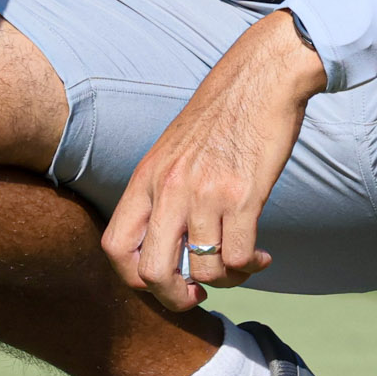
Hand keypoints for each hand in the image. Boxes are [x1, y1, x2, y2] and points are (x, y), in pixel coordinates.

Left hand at [101, 12, 324, 310]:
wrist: (260, 78)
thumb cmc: (221, 117)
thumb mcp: (173, 151)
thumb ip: (163, 193)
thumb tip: (167, 245)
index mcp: (146, 179)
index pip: (114, 247)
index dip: (134, 279)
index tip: (164, 279)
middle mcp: (168, 189)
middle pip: (151, 273)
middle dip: (175, 298)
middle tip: (199, 292)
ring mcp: (204, 194)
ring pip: (204, 272)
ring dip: (226, 279)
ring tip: (242, 262)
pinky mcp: (243, 196)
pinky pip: (239, 257)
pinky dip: (252, 267)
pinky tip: (262, 255)